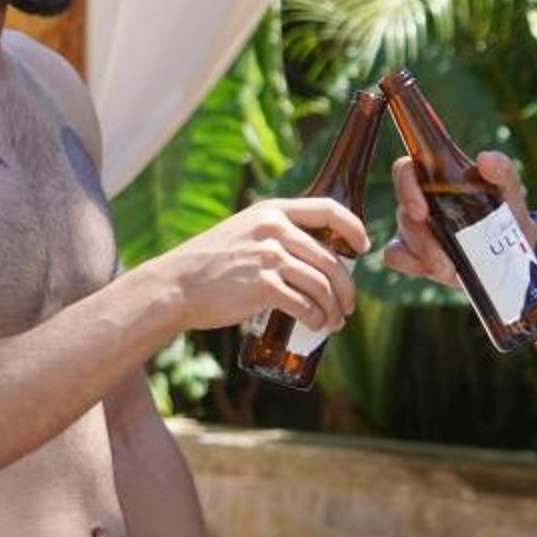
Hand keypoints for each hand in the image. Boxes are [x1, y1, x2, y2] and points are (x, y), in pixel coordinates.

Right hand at [172, 196, 366, 332]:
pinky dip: (316, 319)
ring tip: (334, 323)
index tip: (362, 248)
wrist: (175, 286)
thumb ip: (273, 235)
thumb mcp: (243, 232)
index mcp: (272, 211)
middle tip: (347, 306)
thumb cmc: (209, 264)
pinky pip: (305, 304)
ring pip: (322, 284)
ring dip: (334, 309)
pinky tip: (316, 327)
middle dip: (346, 287)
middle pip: (331, 258)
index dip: (354, 228)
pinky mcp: (263, 286)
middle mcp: (274, 229)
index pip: (328, 209)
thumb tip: (311, 255)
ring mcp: (269, 256)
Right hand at [381, 149, 527, 285]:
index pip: (406, 169)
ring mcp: (415, 227)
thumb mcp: (508, 190)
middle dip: (419, 234)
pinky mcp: (414, 253)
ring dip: (425, 254)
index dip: (405, 185)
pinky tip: (434, 270)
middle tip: (440, 253)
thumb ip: (502, 170)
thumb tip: (484, 159)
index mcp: (437, 177)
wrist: (513, 251)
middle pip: (403, 209)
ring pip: (403, 236)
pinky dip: (410, 264)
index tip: (422, 210)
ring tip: (450, 268)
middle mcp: (421, 199)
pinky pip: (396, 255)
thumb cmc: (505, 212)